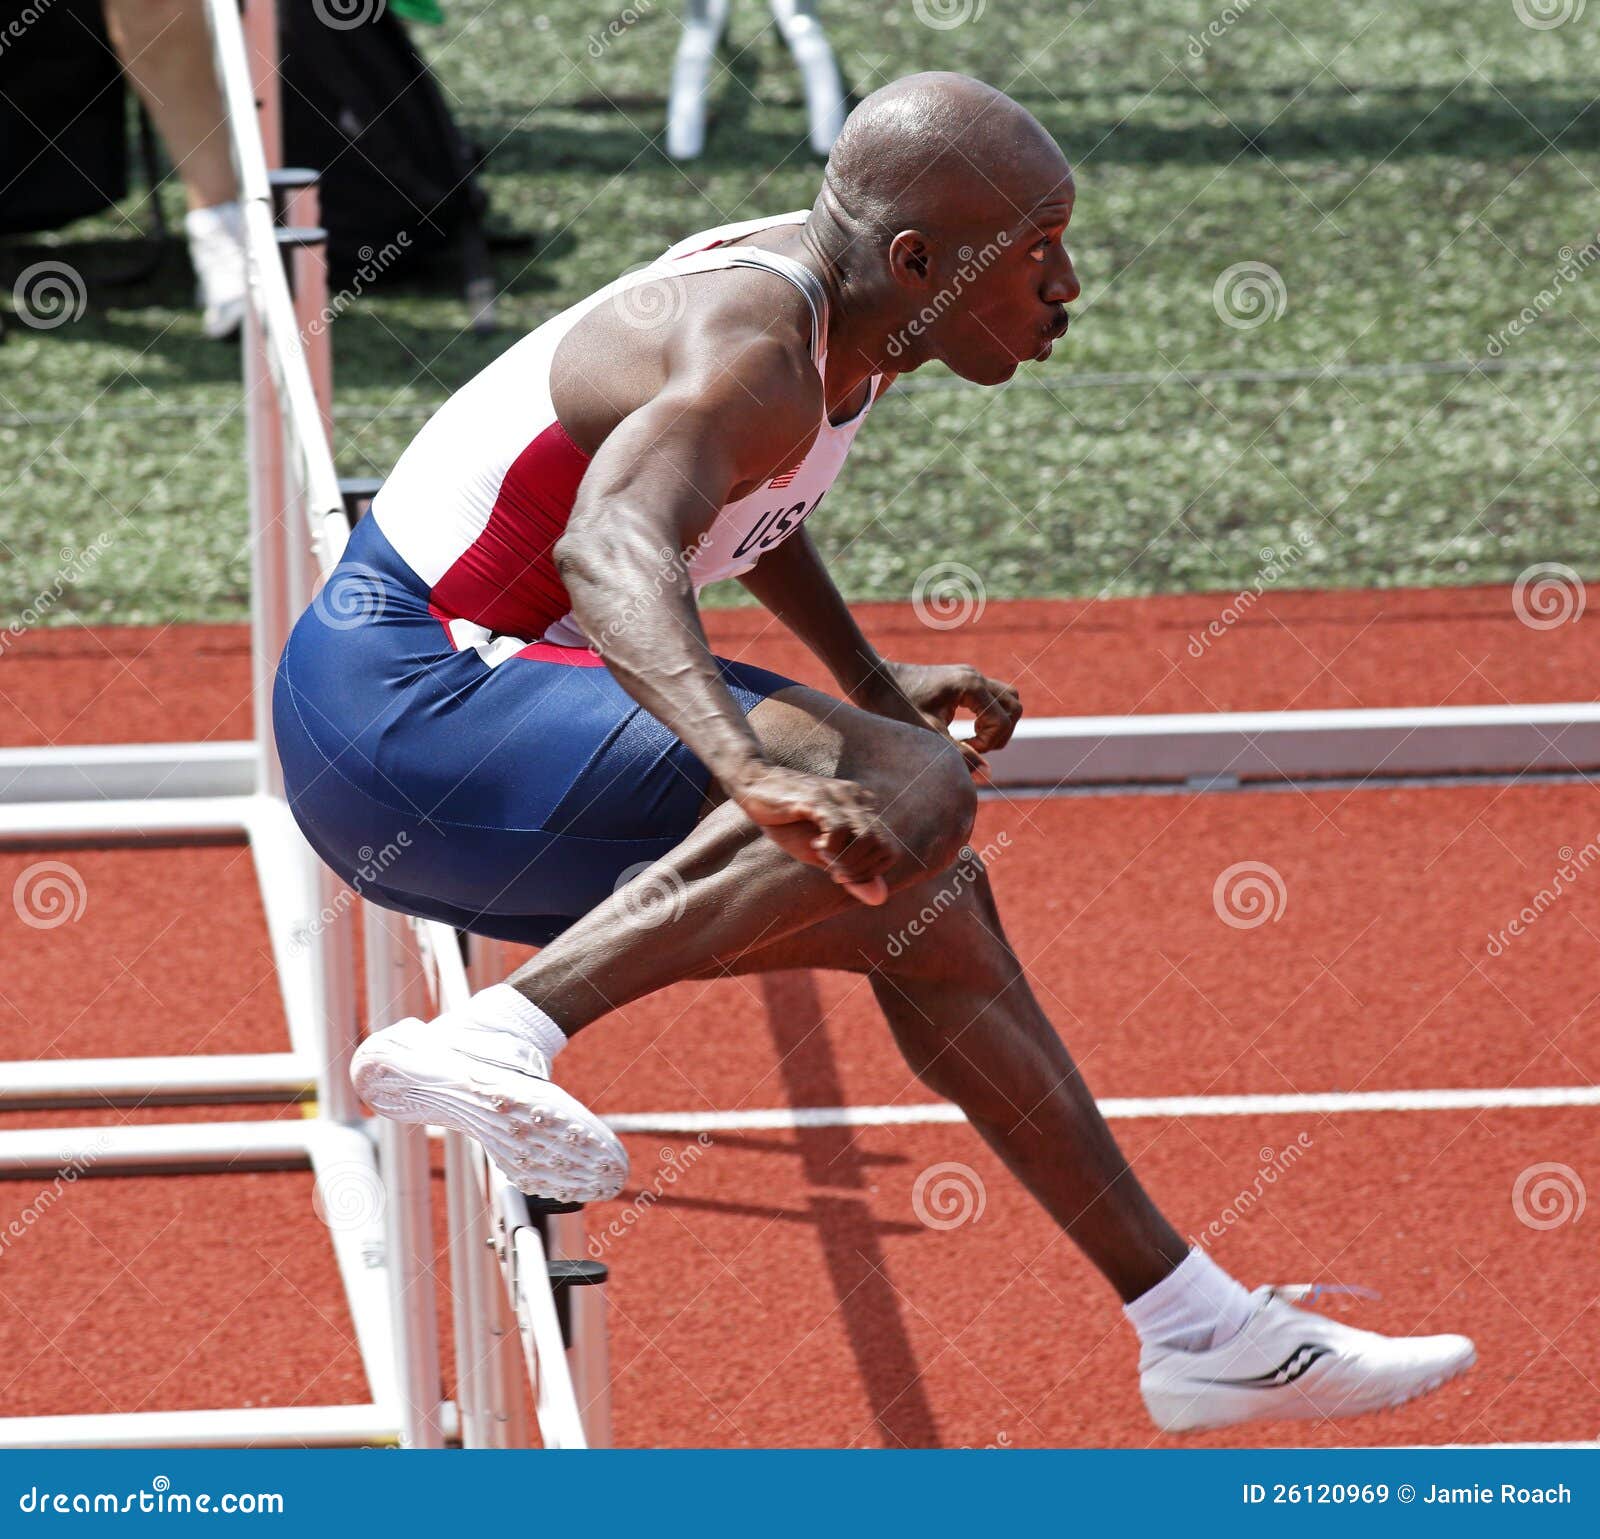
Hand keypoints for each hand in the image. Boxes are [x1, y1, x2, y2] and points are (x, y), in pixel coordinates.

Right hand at [726, 762, 894, 904]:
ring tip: (822, 856)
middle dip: (857, 871)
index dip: (868, 873)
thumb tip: (880, 898)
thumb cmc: (787, 820)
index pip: (889, 852)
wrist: (754, 786)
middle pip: (882, 848)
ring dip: (846, 860)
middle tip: (831, 869)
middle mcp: (858, 800)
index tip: (840, 874)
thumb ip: (852, 873)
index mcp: (864, 811)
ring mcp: (840, 797)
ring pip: (867, 839)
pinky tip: (814, 845)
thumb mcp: (821, 854)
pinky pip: (839, 829)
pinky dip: (831, 847)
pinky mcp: (819, 798)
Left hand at [872, 661, 1022, 778]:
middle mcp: (975, 676)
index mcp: (970, 685)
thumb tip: (988, 773)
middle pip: (1014, 705)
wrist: (874, 681)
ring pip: (1007, 699)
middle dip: (1000, 732)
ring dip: (998, 723)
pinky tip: (964, 731)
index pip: (1002, 720)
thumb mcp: (928, 734)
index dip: (989, 743)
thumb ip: (959, 753)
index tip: (965, 750)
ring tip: (973, 740)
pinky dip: (987, 716)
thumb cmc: (896, 706)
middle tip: (974, 747)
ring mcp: (970, 675)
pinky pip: (991, 698)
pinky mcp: (963, 680)